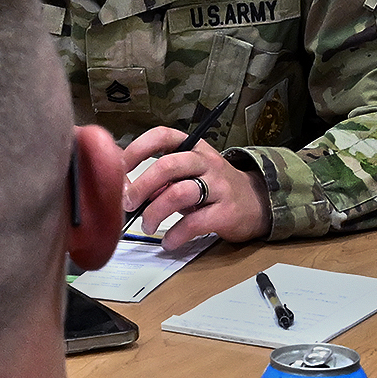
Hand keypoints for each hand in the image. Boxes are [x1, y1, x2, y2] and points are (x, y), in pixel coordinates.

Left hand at [118, 128, 266, 241]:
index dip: (137, 149)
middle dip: (141, 186)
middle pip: (167, 166)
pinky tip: (169, 241)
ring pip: (178, 194)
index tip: (120, 168)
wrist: (256, 203)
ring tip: (148, 225)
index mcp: (193, 148)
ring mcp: (218, 186)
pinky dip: (176, 235)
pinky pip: (194, 223)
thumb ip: (162, 178)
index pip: (163, 136)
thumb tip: (127, 187)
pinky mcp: (226, 212)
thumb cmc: (214, 188)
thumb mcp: (189, 174)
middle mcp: (206, 162)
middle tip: (128, 204)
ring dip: (155, 212)